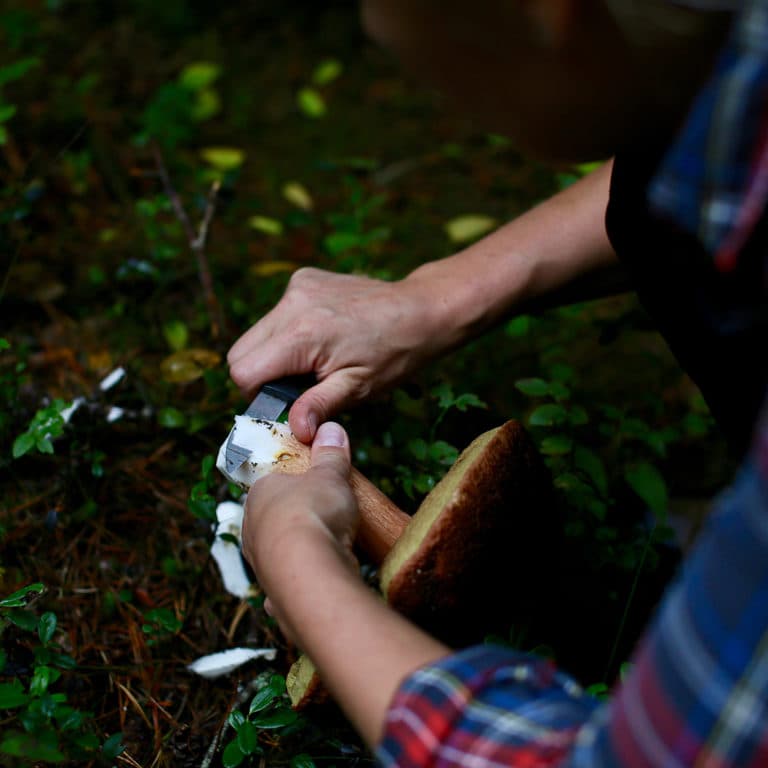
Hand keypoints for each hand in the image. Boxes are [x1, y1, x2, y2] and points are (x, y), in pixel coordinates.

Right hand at [228, 267, 447, 441]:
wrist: (421, 310)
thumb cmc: (394, 353)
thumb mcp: (358, 387)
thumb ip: (319, 406)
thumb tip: (294, 430)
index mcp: (301, 334)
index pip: (243, 370)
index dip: (258, 394)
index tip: (285, 402)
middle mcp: (292, 303)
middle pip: (241, 351)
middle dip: (261, 374)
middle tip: (298, 385)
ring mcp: (297, 287)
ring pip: (257, 333)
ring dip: (275, 353)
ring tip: (313, 361)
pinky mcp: (303, 279)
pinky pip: (277, 314)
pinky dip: (288, 331)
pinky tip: (321, 337)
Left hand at [241, 422, 359, 640]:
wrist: (310, 572)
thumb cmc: (313, 512)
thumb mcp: (329, 474)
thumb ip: (330, 454)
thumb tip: (331, 429)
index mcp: (258, 495)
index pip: (272, 484)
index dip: (295, 484)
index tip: (317, 487)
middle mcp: (251, 529)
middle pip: (273, 519)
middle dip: (297, 519)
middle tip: (328, 517)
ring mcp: (259, 564)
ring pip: (277, 553)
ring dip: (298, 553)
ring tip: (328, 551)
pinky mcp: (274, 593)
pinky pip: (287, 585)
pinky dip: (299, 583)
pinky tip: (316, 582)